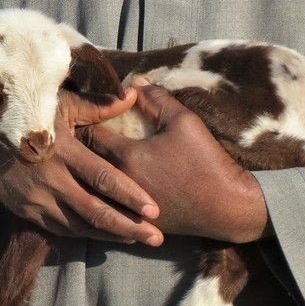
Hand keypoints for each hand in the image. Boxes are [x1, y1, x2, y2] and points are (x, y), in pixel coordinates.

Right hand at [0, 89, 163, 244]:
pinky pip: (64, 230)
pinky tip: (110, 236)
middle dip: (129, 227)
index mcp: (64, 151)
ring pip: (81, 226)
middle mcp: (52, 180)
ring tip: (140, 238)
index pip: (103, 177)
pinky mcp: (29, 214)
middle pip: (96, 211)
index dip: (130, 195)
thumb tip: (132, 95)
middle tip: (157, 238)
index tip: (155, 210)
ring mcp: (39, 201)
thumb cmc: (27, 118)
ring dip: (112, 234)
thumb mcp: (59, 107)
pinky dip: (88, 234)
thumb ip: (97, 107)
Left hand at [78, 78, 268, 243]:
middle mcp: (117, 184)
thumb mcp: (184, 121)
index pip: (88, 132)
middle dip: (81, 149)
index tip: (83, 113)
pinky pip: (108, 208)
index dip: (84, 120)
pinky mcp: (134, 224)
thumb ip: (156, 98)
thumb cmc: (205, 161)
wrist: (226, 207)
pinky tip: (103, 190)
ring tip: (86, 164)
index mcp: (125, 155)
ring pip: (92, 190)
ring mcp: (124, 208)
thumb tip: (135, 82)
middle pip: (85, 163)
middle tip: (78, 137)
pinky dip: (102, 198)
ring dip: (88, 176)